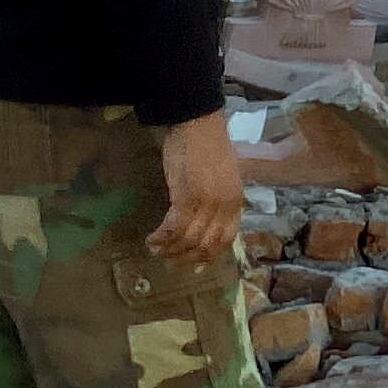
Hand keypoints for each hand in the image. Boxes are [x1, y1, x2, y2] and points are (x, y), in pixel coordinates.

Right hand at [149, 111, 242, 264]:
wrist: (198, 122)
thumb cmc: (207, 145)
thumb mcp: (221, 176)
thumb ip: (218, 198)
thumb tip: (205, 217)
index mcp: (235, 201)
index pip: (226, 238)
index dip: (210, 255)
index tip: (195, 265)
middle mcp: (224, 206)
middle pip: (206, 244)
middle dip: (186, 257)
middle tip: (169, 262)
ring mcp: (207, 202)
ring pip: (188, 239)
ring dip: (170, 250)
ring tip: (155, 251)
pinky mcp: (187, 196)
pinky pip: (174, 227)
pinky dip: (162, 238)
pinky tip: (152, 239)